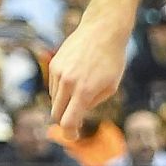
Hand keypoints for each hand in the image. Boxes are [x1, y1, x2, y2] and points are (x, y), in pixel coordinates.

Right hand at [48, 14, 127, 137]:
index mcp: (84, 91)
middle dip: (64, 120)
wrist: (102, 30)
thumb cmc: (112, 59)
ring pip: (54, 100)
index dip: (69, 133)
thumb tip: (77, 114)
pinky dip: (61, 90)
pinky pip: (53, 86)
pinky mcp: (53, 64)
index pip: (68, 121)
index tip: (73, 136)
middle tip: (74, 122)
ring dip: (64, 103)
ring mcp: (58, 72)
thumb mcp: (110, 86)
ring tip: (81, 92)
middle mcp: (67, 82)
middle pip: (56, 114)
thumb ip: (92, 103)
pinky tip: (75, 81)